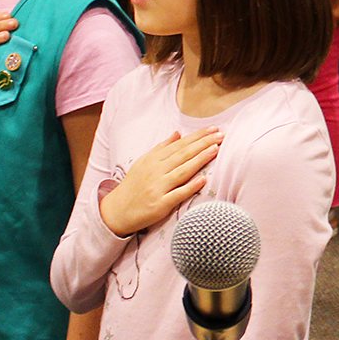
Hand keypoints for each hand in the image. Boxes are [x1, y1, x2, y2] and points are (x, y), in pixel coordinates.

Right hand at [98, 128, 222, 237]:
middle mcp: (155, 171)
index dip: (197, 136)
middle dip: (203, 143)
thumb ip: (162, 148)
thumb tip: (178, 133)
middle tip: (221, 135)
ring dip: (200, 159)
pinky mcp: (159, 205)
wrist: (117, 211)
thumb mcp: (144, 162)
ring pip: (182, 171)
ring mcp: (157, 188)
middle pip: (183, 154)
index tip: (213, 129)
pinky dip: (190, 187)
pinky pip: (177, 194)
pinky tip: (203, 179)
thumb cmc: (134, 185)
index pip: (179, 145)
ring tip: (216, 149)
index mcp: (153, 159)